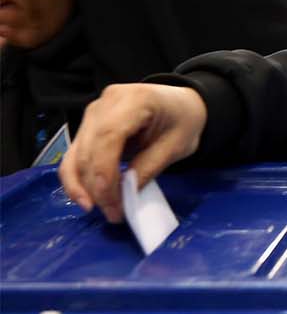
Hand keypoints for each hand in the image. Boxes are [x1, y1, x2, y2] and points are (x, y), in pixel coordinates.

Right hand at [58, 84, 207, 222]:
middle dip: (96, 186)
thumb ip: (149, 167)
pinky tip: (86, 198)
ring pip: (76, 154)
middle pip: (89, 148)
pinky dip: (77, 178)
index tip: (112, 202)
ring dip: (82, 186)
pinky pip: (75, 154)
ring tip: (100, 209)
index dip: (105, 172)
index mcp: (135, 99)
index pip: (108, 136)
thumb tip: (124, 195)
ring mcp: (93, 112)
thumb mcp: (176, 145)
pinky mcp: (87, 125)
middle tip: (113, 213)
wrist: (180, 103)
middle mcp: (105, 103)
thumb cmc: (183, 120)